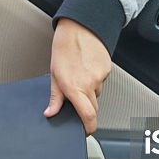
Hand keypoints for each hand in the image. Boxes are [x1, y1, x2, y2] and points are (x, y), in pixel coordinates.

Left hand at [43, 18, 111, 133]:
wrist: (79, 27)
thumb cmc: (64, 47)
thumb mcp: (54, 74)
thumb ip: (55, 97)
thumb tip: (51, 112)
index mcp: (74, 87)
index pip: (88, 117)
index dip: (88, 128)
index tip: (86, 131)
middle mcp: (90, 84)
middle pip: (93, 108)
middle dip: (86, 109)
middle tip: (76, 98)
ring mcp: (100, 76)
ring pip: (97, 93)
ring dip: (89, 90)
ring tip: (79, 75)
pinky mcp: (107, 69)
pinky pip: (101, 81)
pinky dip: (94, 78)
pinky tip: (86, 67)